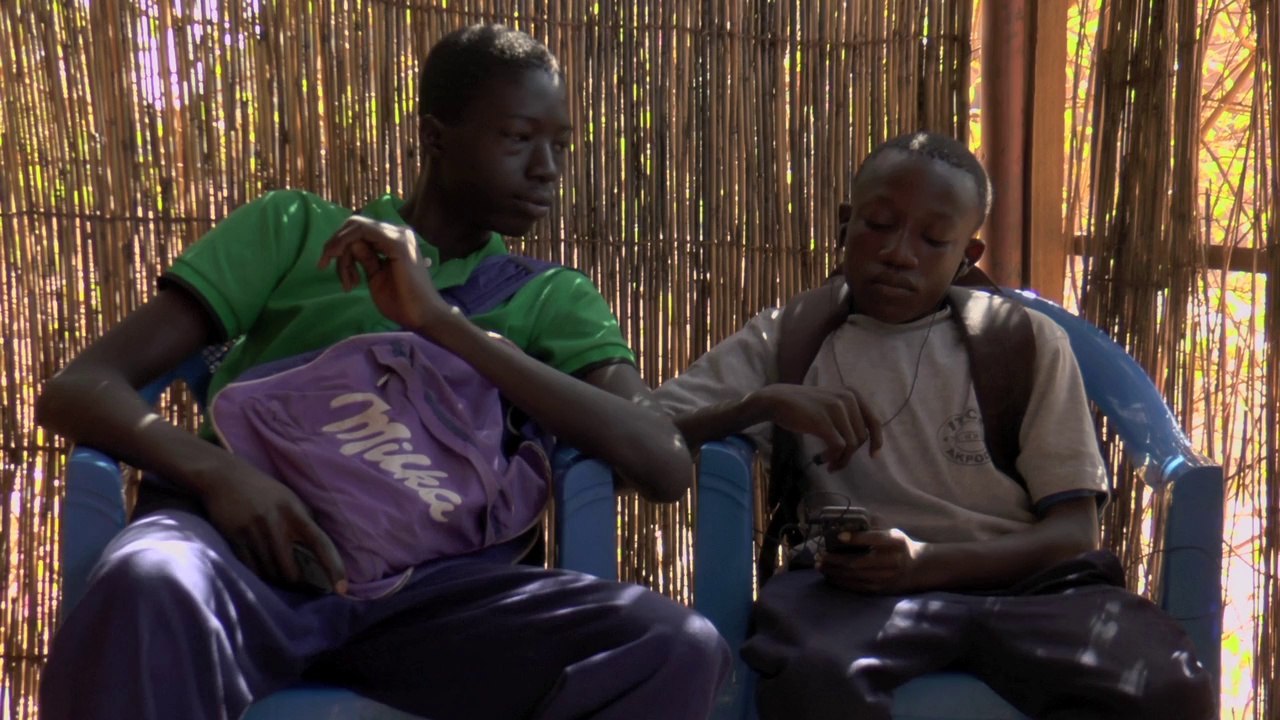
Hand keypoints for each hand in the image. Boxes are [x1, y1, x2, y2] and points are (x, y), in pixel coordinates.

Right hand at [197, 454, 347, 593]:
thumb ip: (305, 519)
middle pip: (291, 570)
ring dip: (276, 580)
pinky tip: (263, 573)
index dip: (334, 566)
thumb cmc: (263, 490)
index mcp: (295, 512)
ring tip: (280, 579)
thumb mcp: (290, 498)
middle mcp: (276, 523)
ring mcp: (254, 532)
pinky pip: (251, 569)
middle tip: (300, 586)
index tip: (341, 589)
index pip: (321, 543)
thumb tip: (321, 547)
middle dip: (296, 583)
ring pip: (271, 573)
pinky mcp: (235, 538)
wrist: (224, 476)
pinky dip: (259, 576)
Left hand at [317, 215, 452, 333]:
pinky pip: (361, 231)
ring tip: (346, 280)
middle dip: (334, 244)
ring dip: (339, 249)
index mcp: (394, 240)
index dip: (339, 243)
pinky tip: (341, 264)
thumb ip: (365, 259)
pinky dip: (345, 243)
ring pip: (355, 227)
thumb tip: (351, 245)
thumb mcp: (376, 276)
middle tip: (323, 264)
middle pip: (354, 226)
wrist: (423, 316)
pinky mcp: (396, 242)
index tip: (325, 264)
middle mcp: (397, 233)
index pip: (359, 231)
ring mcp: (398, 235)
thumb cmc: (402, 302)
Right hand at [749, 384, 882, 468]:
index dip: (877, 441)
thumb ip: (849, 416)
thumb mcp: (832, 403)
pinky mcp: (822, 421)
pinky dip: (832, 457)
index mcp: (852, 394)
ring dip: (841, 459)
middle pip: (861, 437)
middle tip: (836, 462)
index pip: (874, 421)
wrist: (778, 400)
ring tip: (829, 464)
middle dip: (850, 454)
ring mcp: (835, 409)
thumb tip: (864, 441)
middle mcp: (847, 398)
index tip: (873, 456)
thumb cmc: (805, 406)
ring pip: (851, 444)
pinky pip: (838, 446)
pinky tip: (822, 459)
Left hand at [817, 528, 923, 593]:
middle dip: (836, 559)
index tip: (839, 536)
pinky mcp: (881, 589)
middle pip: (860, 561)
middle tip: (819, 555)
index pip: (875, 538)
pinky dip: (841, 582)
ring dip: (834, 571)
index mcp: (896, 541)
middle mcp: (892, 561)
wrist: (915, 567)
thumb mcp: (891, 530)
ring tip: (820, 565)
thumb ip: (872, 524)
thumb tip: (847, 521)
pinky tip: (829, 576)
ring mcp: (886, 577)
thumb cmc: (896, 544)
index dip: (856, 538)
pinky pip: (857, 587)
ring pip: (855, 576)